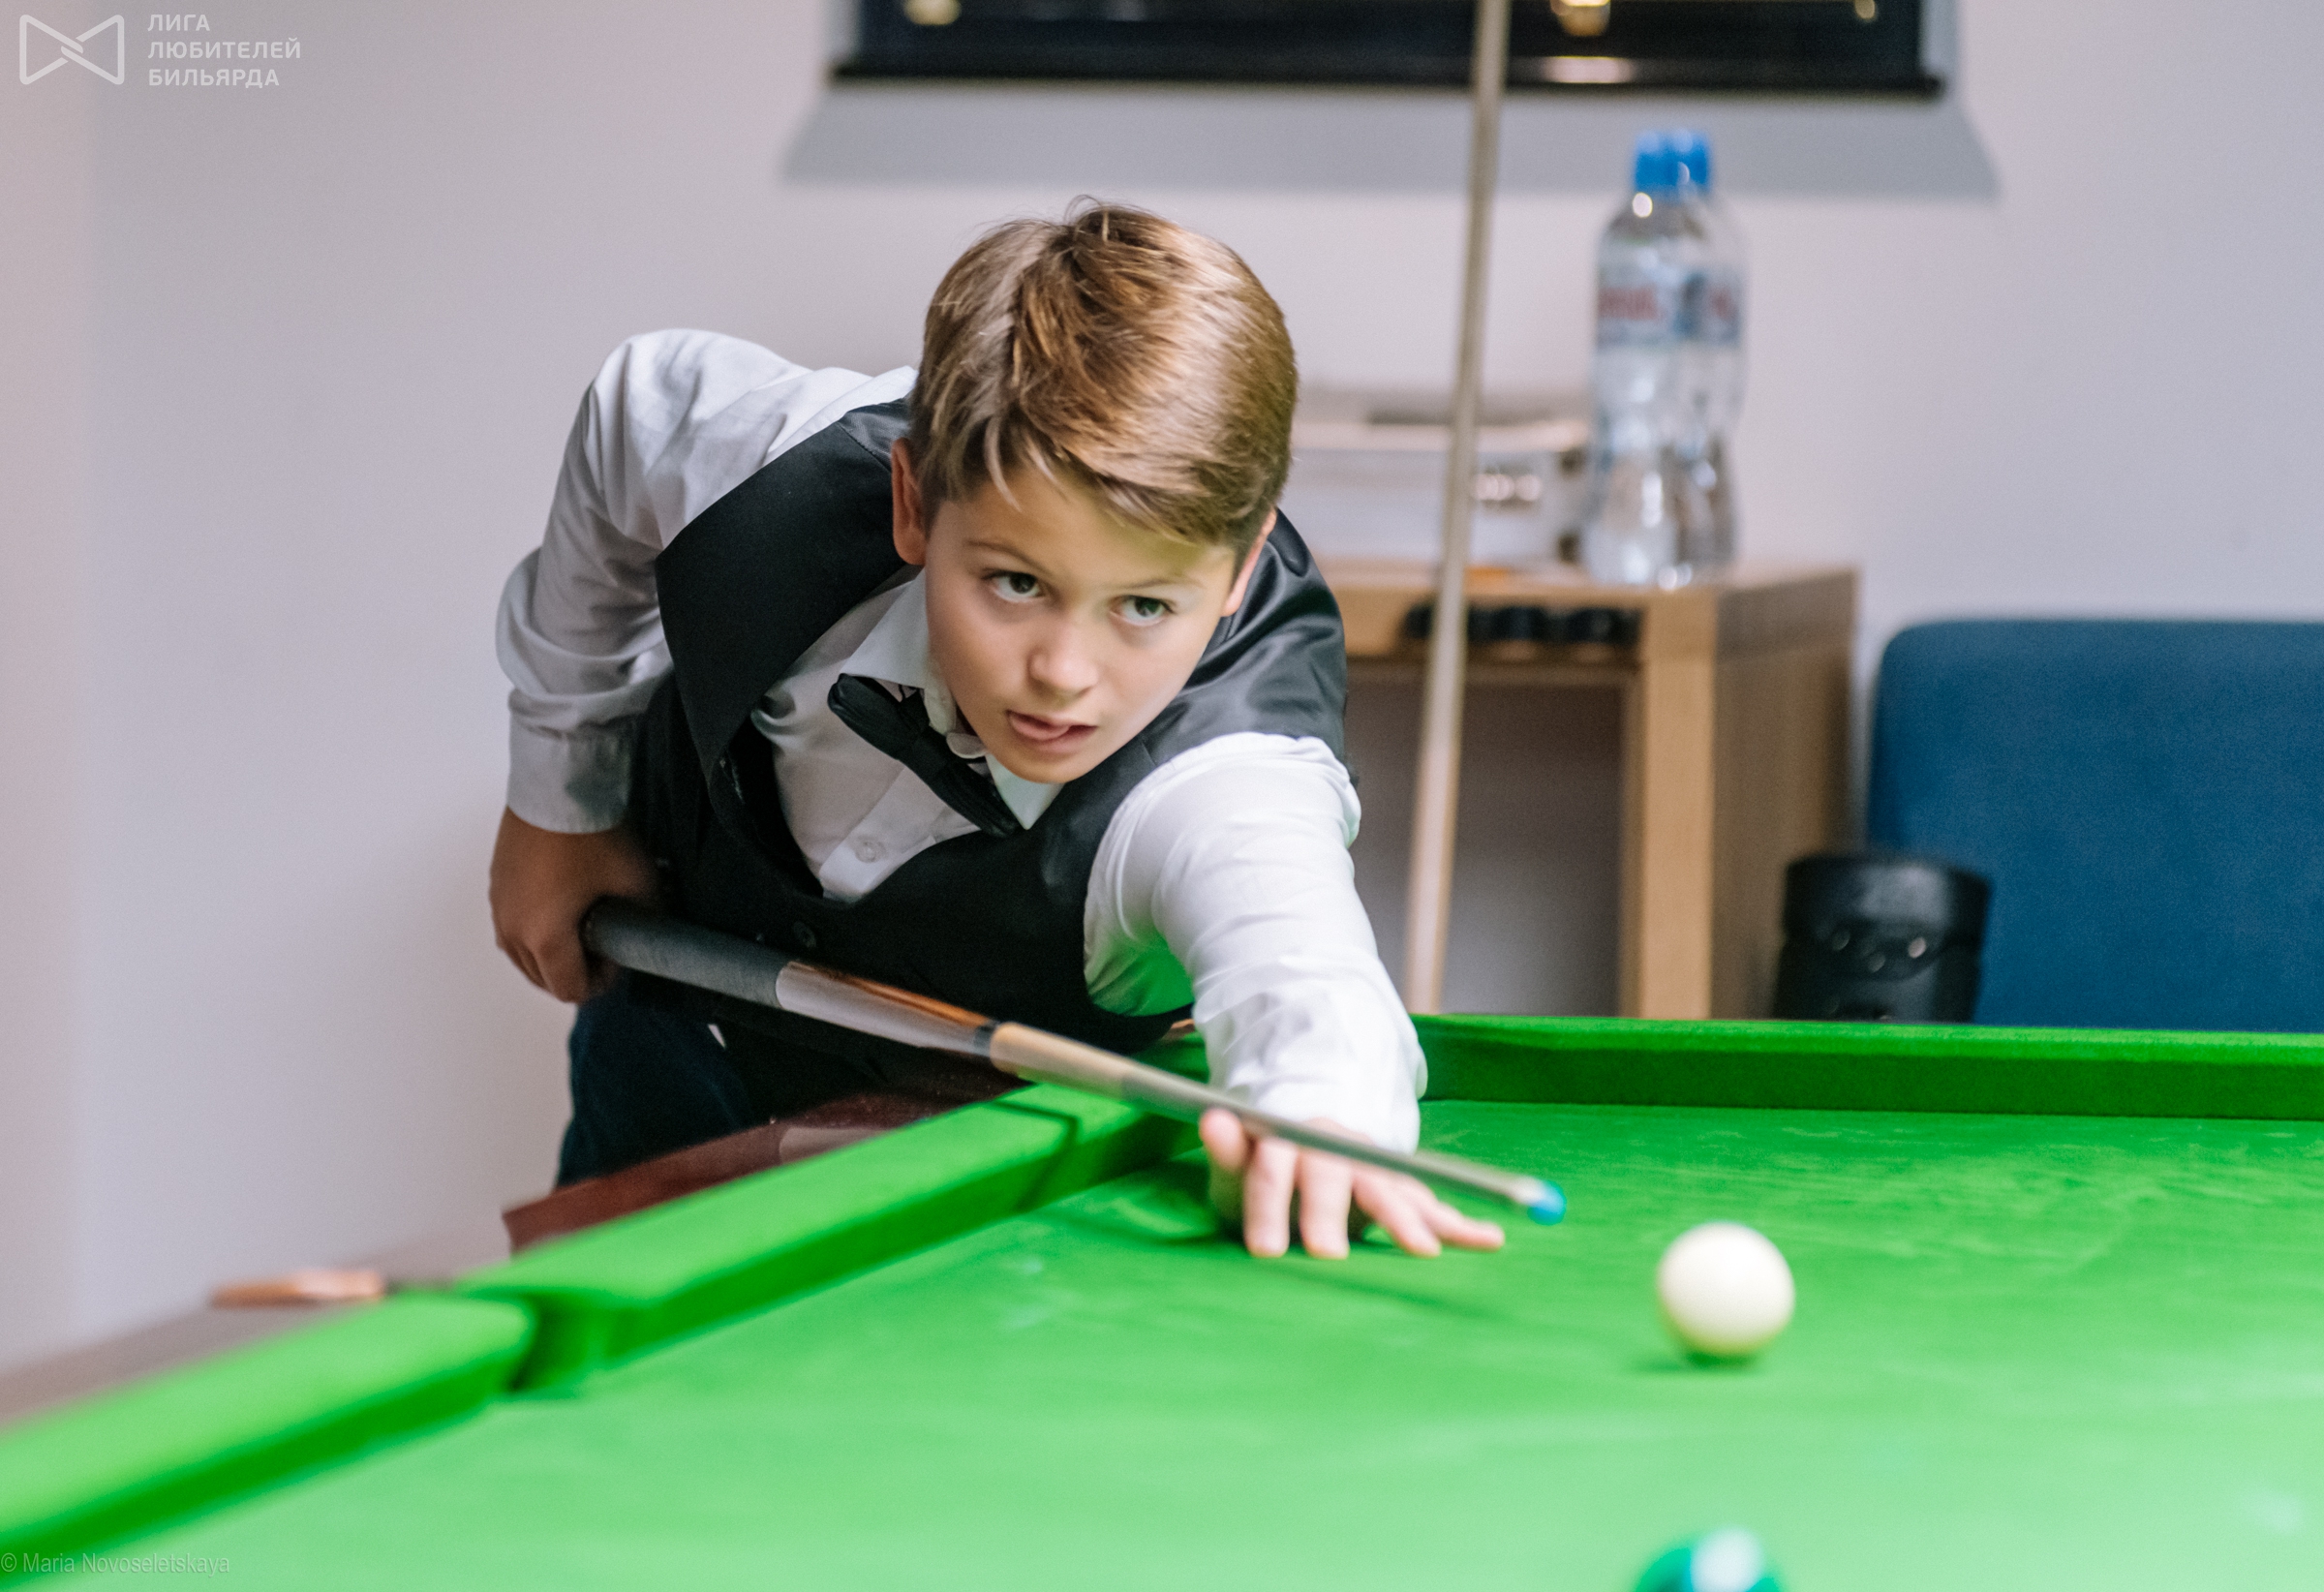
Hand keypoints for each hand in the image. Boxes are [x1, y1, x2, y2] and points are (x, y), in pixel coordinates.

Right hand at [488, 807, 659, 1001]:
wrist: (559, 786)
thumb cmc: (592, 833)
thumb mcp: (638, 883)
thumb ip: (647, 920)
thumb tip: (651, 933)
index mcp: (545, 939)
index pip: (571, 989)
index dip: (601, 981)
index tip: (618, 958)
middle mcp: (513, 929)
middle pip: (542, 979)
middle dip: (575, 972)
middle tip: (604, 947)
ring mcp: (500, 907)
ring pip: (521, 957)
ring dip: (551, 956)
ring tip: (582, 929)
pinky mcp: (496, 885)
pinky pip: (511, 927)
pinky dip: (532, 932)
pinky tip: (560, 909)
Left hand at [1199, 1108, 1505, 1259]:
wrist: (1309, 1147)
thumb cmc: (1267, 1173)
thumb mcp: (1238, 1167)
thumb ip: (1229, 1150)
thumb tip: (1213, 1117)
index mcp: (1291, 1139)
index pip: (1274, 1167)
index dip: (1267, 1205)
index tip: (1264, 1250)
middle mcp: (1336, 1147)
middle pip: (1333, 1176)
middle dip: (1330, 1213)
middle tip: (1328, 1254)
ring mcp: (1373, 1164)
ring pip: (1390, 1189)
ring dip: (1408, 1219)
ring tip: (1424, 1250)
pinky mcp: (1400, 1187)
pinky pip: (1432, 1204)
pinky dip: (1460, 1223)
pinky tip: (1489, 1238)